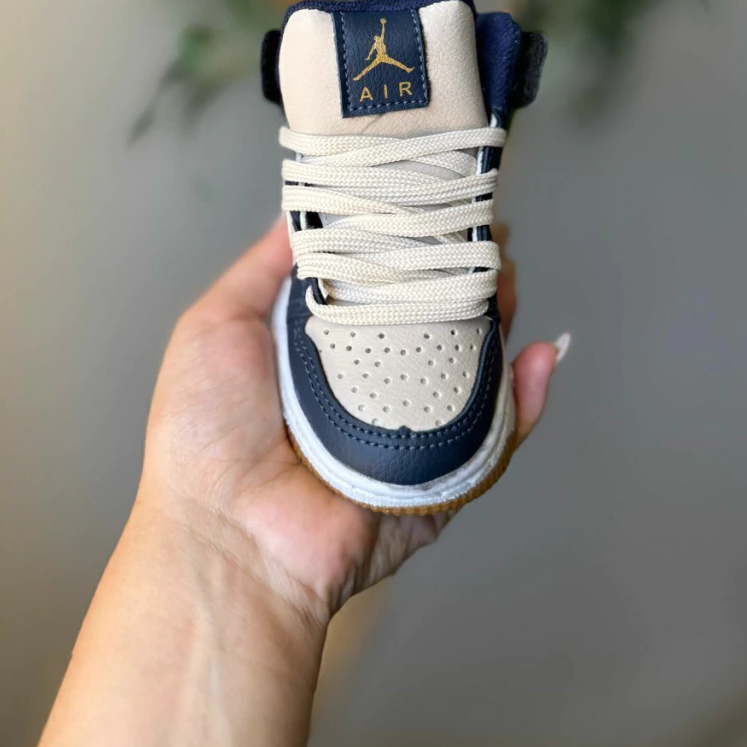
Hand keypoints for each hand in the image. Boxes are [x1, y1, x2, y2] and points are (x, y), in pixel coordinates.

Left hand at [137, 219, 564, 626]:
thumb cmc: (206, 433)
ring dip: (500, 322)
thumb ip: (264, 267)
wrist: (228, 536)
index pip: (379, 289)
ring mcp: (408, 432)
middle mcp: (366, 386)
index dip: (408, 250)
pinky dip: (529, 396)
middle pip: (433, 322)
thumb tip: (304, 210)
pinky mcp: (440, 477)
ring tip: (507, 282)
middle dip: (463, 279)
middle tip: (485, 242)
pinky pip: (498, 436)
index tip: (435, 210)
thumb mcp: (217, 325)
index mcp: (317, 350)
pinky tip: (540, 354)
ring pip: (474, 369)